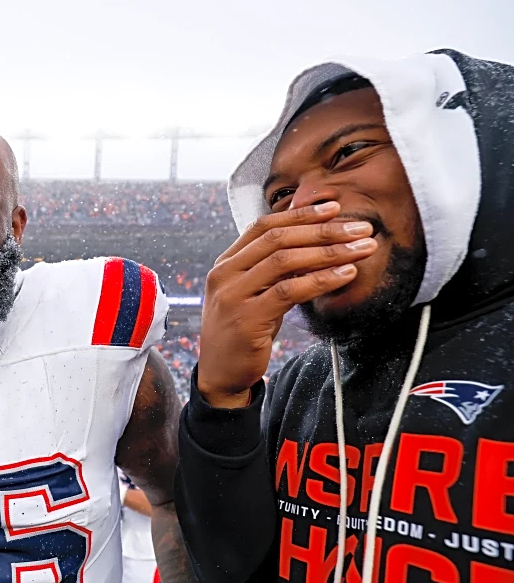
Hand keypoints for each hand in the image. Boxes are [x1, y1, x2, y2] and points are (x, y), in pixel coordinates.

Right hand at [197, 201, 375, 406]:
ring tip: (362, 249)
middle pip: (278, 238)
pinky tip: (346, 274)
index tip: (333, 208)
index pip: (263, 226)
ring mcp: (233, 296)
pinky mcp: (247, 319)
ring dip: (330, 252)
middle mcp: (225, 274)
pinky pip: (289, 291)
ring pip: (285, 260)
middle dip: (323, 229)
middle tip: (360, 228)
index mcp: (225, 263)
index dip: (300, 214)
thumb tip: (313, 242)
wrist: (220, 374)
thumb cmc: (241, 332)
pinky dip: (321, 280)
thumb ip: (271, 269)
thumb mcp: (252, 293)